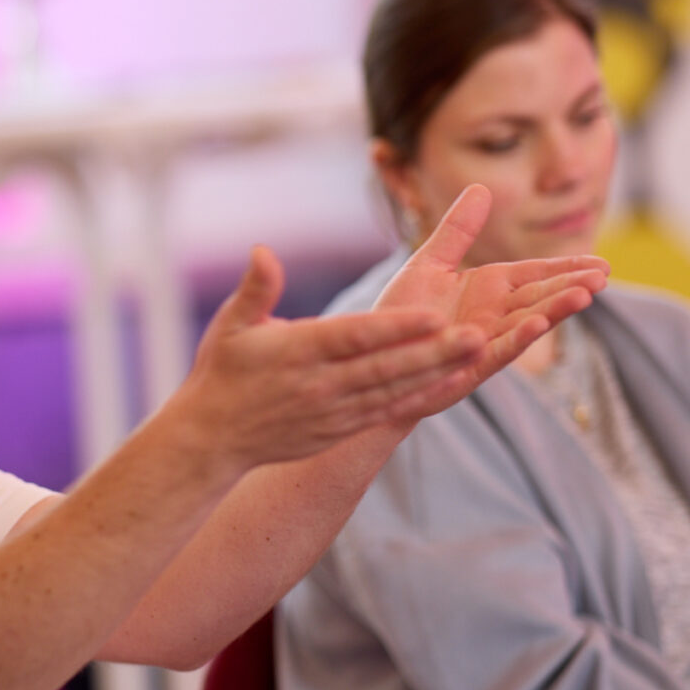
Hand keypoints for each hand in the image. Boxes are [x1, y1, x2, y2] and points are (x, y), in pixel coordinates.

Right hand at [174, 247, 478, 471]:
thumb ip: (255, 289)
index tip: (430, 313)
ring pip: (394, 389)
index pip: (353, 336)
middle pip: (385, 366)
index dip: (393, 327)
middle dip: (433, 351)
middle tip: (477, 334)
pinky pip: (387, 411)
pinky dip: (421, 397)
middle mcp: (320, 383)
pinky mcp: (340, 428)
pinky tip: (451, 383)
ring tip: (478, 352)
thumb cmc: (221, 372)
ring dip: (437, 371)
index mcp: (297, 351)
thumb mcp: (230, 325)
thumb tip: (263, 250)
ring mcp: (334, 410)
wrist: (212, 438)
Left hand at [372, 184, 608, 420]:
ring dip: (555, 311)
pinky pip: (498, 350)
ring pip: (527, 323)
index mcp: (488, 288)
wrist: (373, 359)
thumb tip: (482, 187)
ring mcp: (485, 341)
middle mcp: (493, 314)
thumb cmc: (401, 314)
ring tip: (584, 296)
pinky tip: (538, 325)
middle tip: (604, 277)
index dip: (568, 268)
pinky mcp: (468, 366)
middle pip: (540, 297)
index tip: (604, 264)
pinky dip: (518, 339)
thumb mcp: (428, 263)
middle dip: (571, 286)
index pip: (536, 275)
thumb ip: (457, 230)